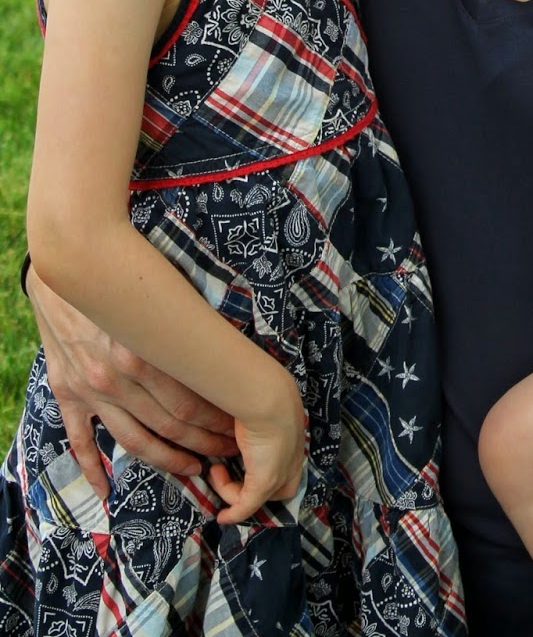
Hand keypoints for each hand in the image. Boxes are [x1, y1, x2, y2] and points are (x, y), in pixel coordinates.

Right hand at [28, 268, 238, 499]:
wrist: (67, 266)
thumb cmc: (124, 275)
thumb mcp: (160, 295)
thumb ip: (185, 328)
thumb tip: (228, 350)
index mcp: (144, 353)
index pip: (191, 403)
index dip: (218, 421)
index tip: (238, 428)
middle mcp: (116, 378)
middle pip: (169, 425)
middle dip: (204, 442)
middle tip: (228, 451)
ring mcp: (90, 390)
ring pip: (134, 442)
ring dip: (168, 460)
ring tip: (194, 469)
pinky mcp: (67, 392)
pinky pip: (81, 441)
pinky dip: (94, 470)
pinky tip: (106, 493)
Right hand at [208, 366, 305, 523]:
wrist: (269, 397)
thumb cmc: (261, 395)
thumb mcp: (260, 407)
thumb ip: (254, 418)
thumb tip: (238, 417)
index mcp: (294, 440)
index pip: (288, 465)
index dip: (272, 471)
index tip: (246, 465)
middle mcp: (291, 460)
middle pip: (278, 488)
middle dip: (254, 488)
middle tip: (229, 475)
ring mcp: (279, 474)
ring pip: (257, 497)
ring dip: (233, 491)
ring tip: (215, 469)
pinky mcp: (264, 483)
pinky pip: (246, 507)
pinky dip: (234, 514)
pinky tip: (222, 516)